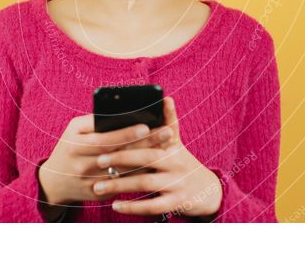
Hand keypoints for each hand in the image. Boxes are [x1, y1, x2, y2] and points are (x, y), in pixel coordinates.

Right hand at [37, 114, 168, 207]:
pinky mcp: (99, 195)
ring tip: (168, 147)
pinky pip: (123, 184)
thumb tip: (122, 112)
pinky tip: (157, 164)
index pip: (105, 139)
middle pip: (119, 155)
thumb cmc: (69, 148)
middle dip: (145, 144)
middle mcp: (82, 166)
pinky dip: (141, 173)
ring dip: (148, 159)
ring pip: (125, 171)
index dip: (126, 134)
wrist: (54, 182)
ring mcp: (91, 183)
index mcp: (75, 146)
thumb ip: (94, 121)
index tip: (146, 126)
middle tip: (167, 133)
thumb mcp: (74, 130)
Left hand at [89, 97, 222, 217]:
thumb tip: (166, 97)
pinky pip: (152, 207)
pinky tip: (115, 206)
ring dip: (120, 185)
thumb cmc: (182, 162)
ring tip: (98, 187)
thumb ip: (168, 120)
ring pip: (145, 184)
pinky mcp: (176, 203)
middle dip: (120, 160)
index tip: (104, 142)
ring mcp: (177, 184)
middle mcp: (176, 164)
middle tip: (98, 162)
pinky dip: (133, 207)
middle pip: (145, 160)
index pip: (148, 140)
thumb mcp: (177, 142)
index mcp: (172, 146)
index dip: (127, 140)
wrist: (206, 191)